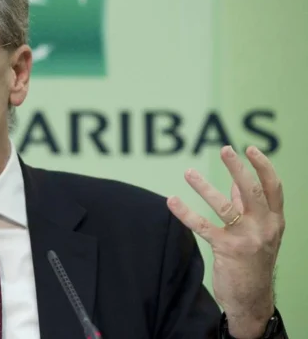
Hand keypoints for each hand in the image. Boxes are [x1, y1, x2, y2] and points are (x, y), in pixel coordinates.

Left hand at [167, 146, 284, 338]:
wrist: (252, 299)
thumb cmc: (254, 261)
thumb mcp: (260, 233)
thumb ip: (248, 208)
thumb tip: (236, 183)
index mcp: (275, 221)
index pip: (273, 189)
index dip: (263, 167)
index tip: (251, 149)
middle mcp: (264, 228)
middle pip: (252, 192)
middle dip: (238, 169)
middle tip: (225, 149)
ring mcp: (246, 239)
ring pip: (224, 206)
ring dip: (204, 187)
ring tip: (188, 172)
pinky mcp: (226, 249)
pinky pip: (202, 226)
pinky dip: (185, 212)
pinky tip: (172, 201)